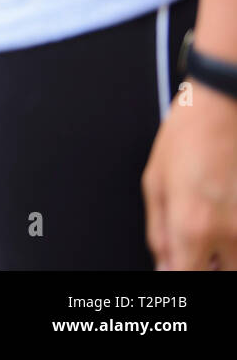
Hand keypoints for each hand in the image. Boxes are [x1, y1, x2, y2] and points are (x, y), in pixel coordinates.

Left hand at [143, 76, 236, 268]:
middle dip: (208, 267)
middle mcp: (228, 233)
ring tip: (212, 230)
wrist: (224, 105)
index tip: (174, 267)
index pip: (186, 277)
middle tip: (197, 250)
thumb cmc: (187, 136)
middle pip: (222, 275)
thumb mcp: (154, 182)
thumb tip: (163, 263)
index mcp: (191, 226)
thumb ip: (158, 232)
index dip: (177, 275)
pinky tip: (226, 212)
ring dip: (227, 254)